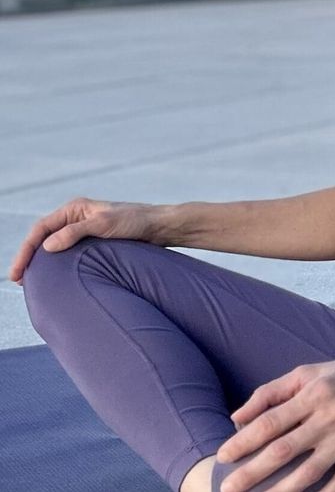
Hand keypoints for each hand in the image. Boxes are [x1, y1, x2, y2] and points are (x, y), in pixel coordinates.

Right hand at [8, 196, 163, 285]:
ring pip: (55, 247)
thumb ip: (76, 232)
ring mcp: (84, 230)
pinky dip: (58, 264)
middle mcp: (76, 217)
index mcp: (75, 209)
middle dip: (29, 257)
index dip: (26, 250)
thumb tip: (47, 246)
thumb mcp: (105, 225)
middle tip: (18, 280)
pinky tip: (54, 278)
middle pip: (43, 238)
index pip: (40, 229)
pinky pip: (68, 253)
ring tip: (30, 282)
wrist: (160, 227)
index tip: (17, 272)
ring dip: (42, 262)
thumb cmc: (136, 221)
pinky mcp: (93, 242)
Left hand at [215, 346, 334, 491]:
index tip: (223, 456)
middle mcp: (330, 416)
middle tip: (227, 489)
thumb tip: (237, 417)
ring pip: (308, 473)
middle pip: (284, 451)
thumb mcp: (311, 372)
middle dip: (251, 473)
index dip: (244, 441)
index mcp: (315, 393)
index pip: (271, 421)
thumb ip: (272, 391)